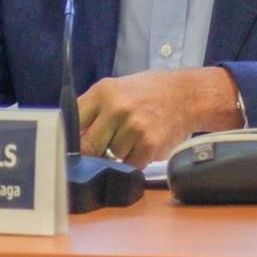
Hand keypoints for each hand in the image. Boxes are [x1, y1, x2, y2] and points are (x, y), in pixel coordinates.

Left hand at [76, 68, 237, 167]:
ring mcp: (133, 128)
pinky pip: (130, 165)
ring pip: (110, 158)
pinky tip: (142, 146)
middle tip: (99, 152)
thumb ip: (93, 111)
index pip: (72, 122)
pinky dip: (134, 161)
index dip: (70, 139)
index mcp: (102, 93)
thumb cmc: (146, 93)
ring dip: (116, 156)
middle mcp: (116, 109)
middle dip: (92, 153)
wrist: (186, 95)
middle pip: (88, 146)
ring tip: (129, 141)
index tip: (70, 148)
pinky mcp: (150, 145)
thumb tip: (72, 139)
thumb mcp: (115, 91)